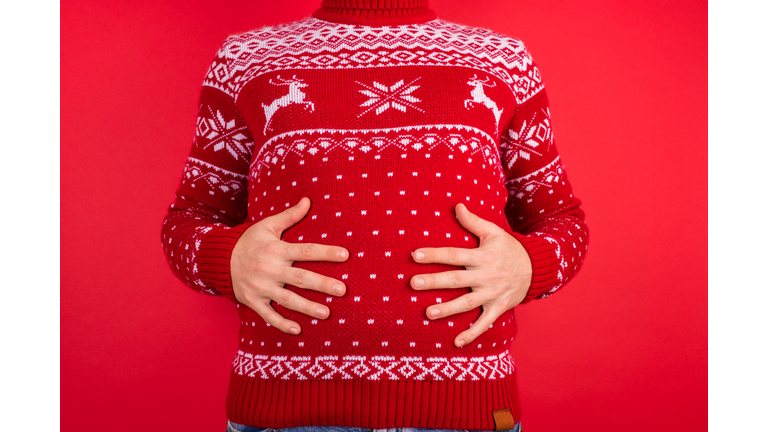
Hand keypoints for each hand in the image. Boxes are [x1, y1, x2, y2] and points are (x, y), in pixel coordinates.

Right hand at [230, 197, 349, 334]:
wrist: (219, 259)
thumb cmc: (248, 241)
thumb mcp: (267, 226)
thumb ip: (289, 216)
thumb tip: (308, 200)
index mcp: (277, 250)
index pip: (305, 251)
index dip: (325, 252)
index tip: (345, 255)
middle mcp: (270, 269)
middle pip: (300, 278)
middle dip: (322, 284)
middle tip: (342, 290)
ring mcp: (261, 287)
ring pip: (287, 299)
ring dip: (307, 307)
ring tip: (326, 313)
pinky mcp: (254, 301)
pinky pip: (269, 315)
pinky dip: (282, 324)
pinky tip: (297, 330)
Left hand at [410, 202, 532, 346]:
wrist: (538, 268)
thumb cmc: (510, 248)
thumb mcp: (494, 232)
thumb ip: (473, 222)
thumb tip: (456, 206)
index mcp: (482, 256)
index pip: (454, 255)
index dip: (435, 254)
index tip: (415, 255)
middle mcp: (485, 276)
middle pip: (456, 280)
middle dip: (434, 282)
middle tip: (413, 283)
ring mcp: (492, 294)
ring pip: (467, 303)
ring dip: (447, 309)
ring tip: (428, 313)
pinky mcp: (498, 307)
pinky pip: (485, 323)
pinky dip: (472, 333)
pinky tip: (456, 342)